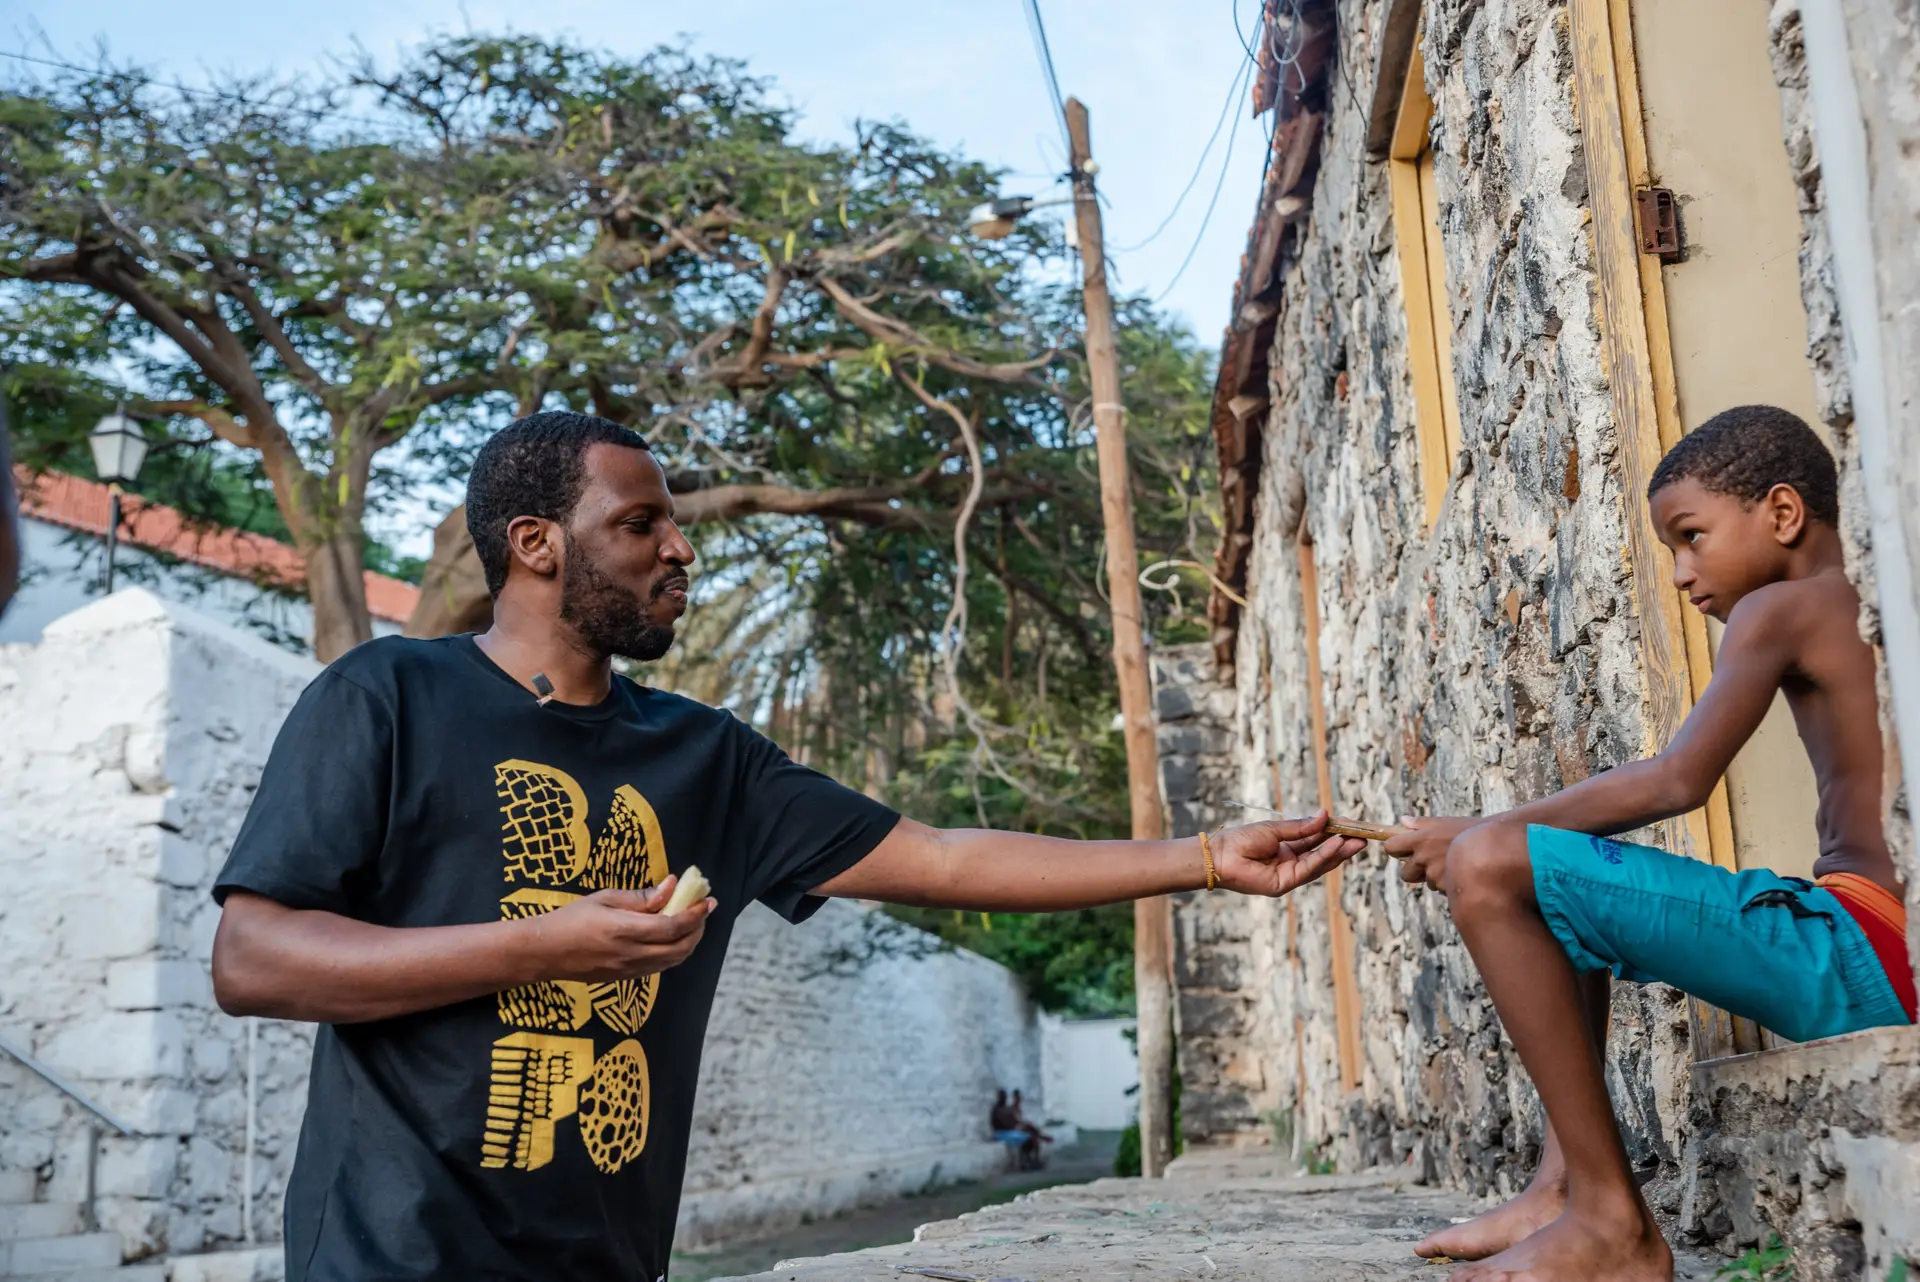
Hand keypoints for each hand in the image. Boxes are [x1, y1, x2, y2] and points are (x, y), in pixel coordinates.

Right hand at [523, 877, 714, 982]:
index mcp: (625, 931)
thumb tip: (671, 886)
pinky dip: (673, 953)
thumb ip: (640, 897)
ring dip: (688, 943)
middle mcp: (632, 955)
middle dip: (698, 929)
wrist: (545, 952)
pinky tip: (671, 938)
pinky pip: (659, 968)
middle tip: (702, 911)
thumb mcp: (604, 899)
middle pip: (680, 948)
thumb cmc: (571, 919)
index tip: (709, 901)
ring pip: (673, 961)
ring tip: (691, 923)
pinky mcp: (625, 979)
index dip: (695, 915)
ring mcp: (629, 970)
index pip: (672, 927)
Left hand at [1210, 811, 1367, 896]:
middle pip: (1322, 853)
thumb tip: (1325, 815)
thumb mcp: (1275, 829)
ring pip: (1320, 863)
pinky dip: (1324, 857)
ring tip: (1357, 841)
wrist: (1220, 855)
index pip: (1315, 840)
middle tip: (1364, 836)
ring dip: (1339, 852)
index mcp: (1286, 847)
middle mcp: (1291, 861)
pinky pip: (1309, 869)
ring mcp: (1289, 874)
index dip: (1333, 833)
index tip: (1351, 824)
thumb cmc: (1241, 839)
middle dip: (1343, 845)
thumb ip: (1301, 827)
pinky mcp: (1286, 884)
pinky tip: (1337, 845)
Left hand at [1384, 816, 1477, 888]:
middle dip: (1414, 871)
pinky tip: (1463, 874)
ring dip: (1435, 877)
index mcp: (1421, 839)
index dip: (1395, 850)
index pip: (1391, 848)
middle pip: (1405, 874)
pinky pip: (1442, 889)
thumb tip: (1403, 820)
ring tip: (1454, 866)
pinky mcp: (1446, 888)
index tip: (1401, 850)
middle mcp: (1424, 858)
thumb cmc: (1472, 832)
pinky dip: (1449, 885)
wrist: (1498, 848)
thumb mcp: (1446, 823)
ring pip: (1427, 882)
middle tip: (1429, 864)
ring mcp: (1434, 874)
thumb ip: (1423, 824)